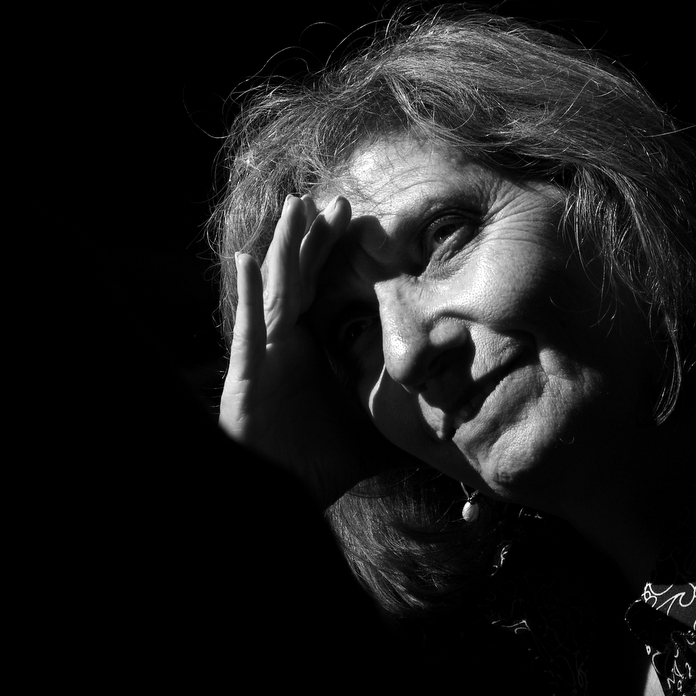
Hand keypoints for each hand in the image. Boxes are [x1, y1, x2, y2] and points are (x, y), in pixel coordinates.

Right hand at [218, 194, 409, 505]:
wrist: (285, 496)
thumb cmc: (318, 464)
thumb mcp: (372, 431)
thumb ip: (402, 415)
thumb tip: (450, 416)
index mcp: (312, 348)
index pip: (323, 288)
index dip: (332, 253)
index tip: (353, 218)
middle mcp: (287, 344)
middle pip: (299, 277)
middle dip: (312, 237)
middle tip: (330, 199)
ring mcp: (266, 355)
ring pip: (275, 289)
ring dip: (283, 247)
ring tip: (292, 209)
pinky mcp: (249, 374)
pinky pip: (249, 329)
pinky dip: (248, 295)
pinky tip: (245, 260)